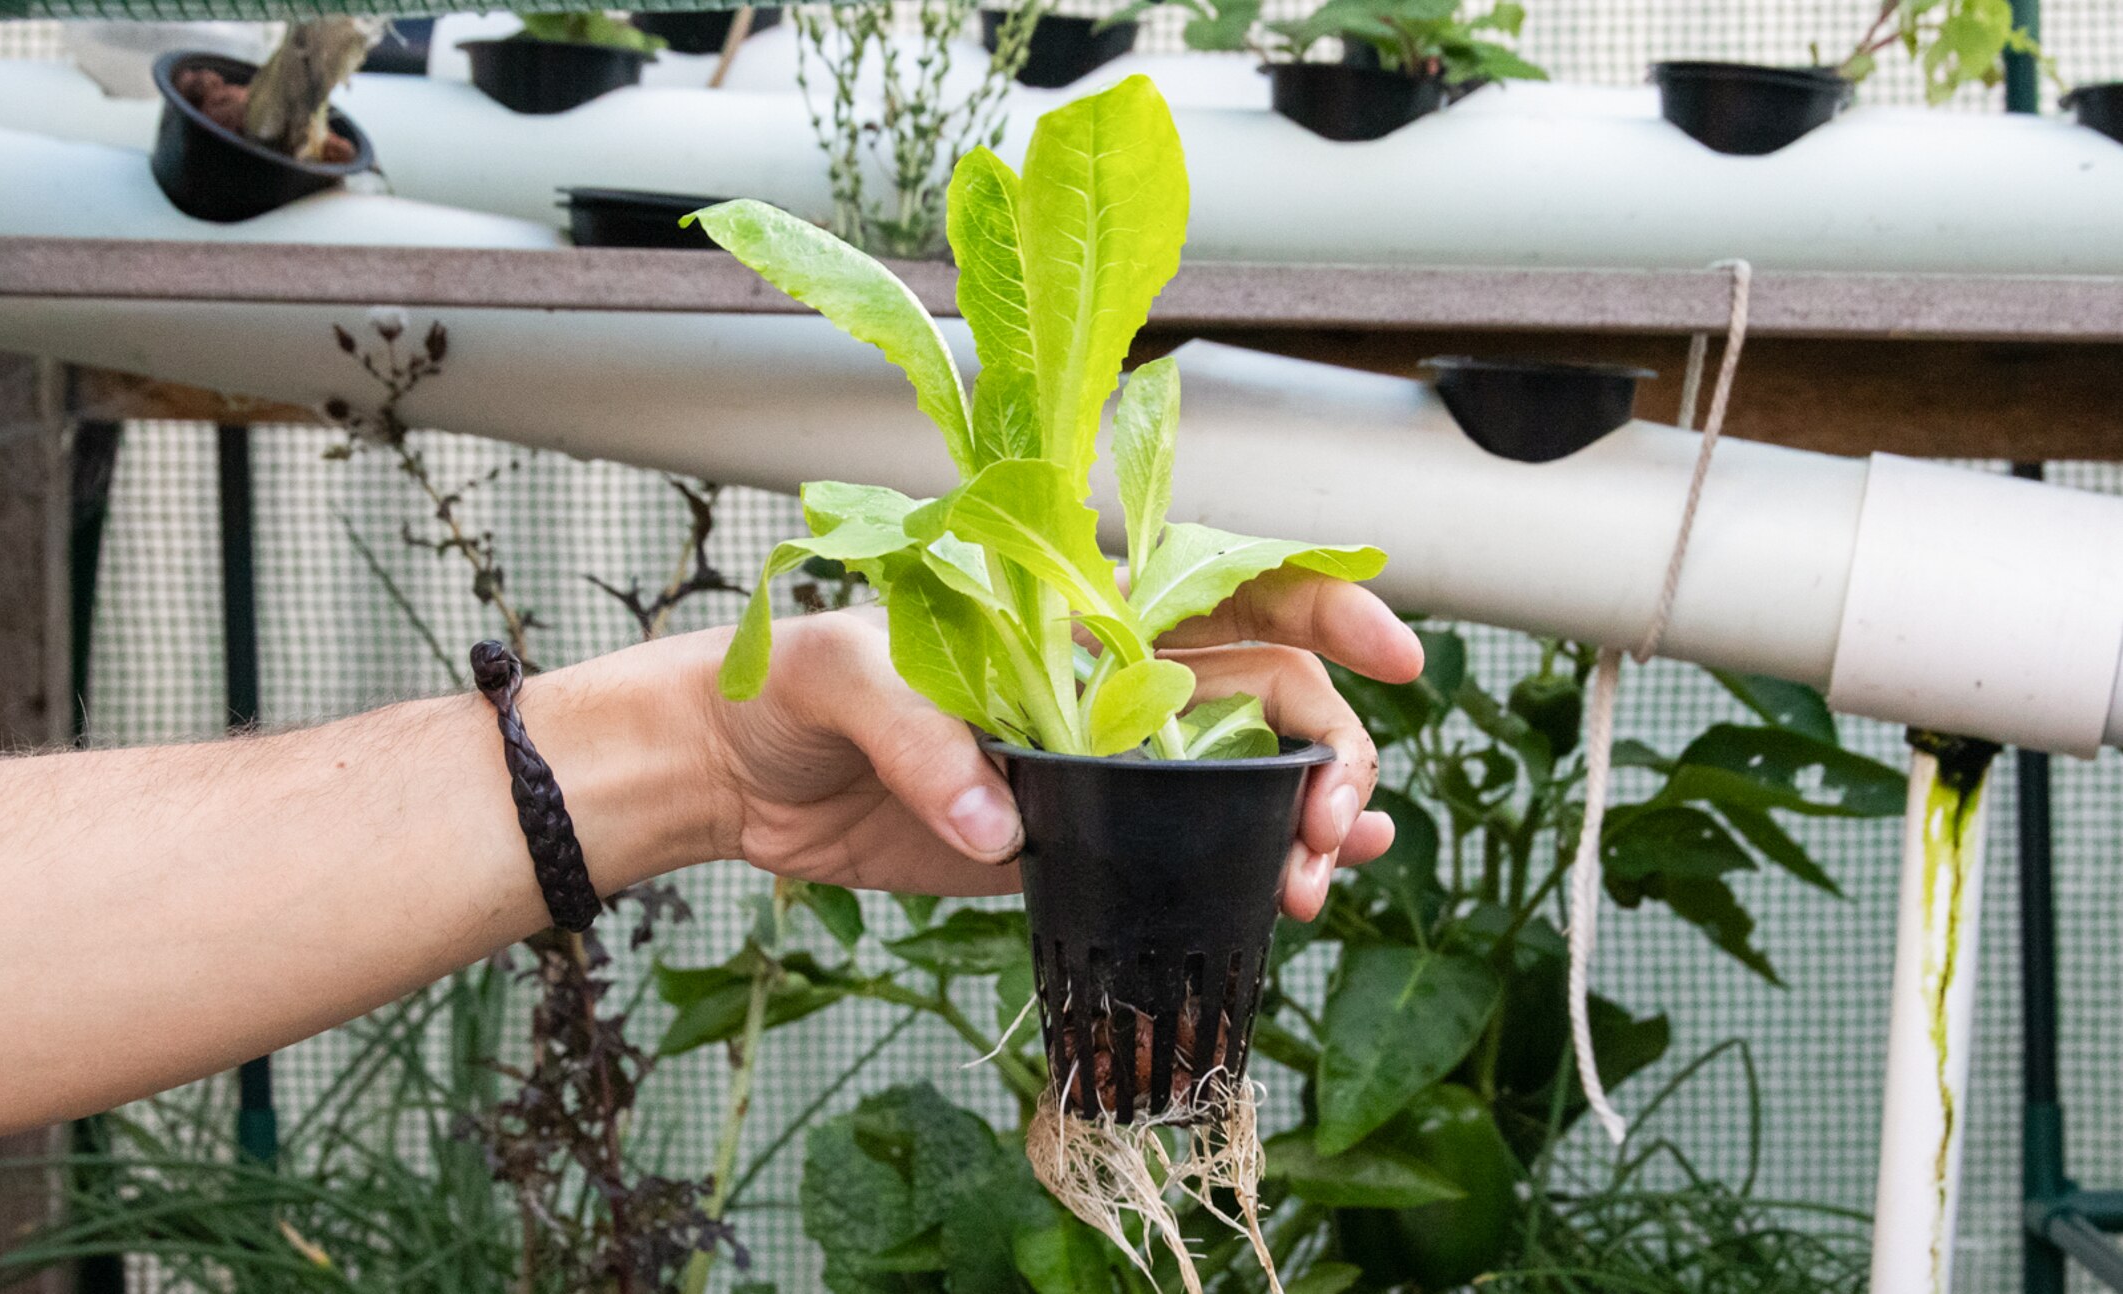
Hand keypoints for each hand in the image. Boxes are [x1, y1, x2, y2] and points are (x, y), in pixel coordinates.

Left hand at [692, 569, 1423, 920]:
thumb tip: (1003, 828)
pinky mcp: (1070, 843)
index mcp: (1074, 617)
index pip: (1225, 588)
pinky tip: (1299, 894)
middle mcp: (1108, 685)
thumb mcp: (845, 674)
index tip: (1395, 649)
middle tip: (1337, 820)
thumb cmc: (786, 685)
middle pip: (1267, 697)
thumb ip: (926, 740)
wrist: (732, 774)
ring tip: (1331, 870)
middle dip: (1330, 747)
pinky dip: (1250, 869)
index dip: (1322, 606)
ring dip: (1309, 818)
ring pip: (1245, 781)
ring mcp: (1099, 768)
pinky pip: (1180, 853)